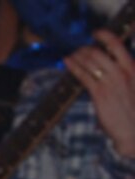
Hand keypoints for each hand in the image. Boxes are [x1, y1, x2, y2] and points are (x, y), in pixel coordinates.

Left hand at [70, 31, 134, 159]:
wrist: (134, 128)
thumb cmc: (133, 108)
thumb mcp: (133, 84)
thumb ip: (124, 73)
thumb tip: (110, 66)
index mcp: (133, 67)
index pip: (118, 44)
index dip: (104, 35)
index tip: (96, 33)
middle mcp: (122, 72)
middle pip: (99, 52)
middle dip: (85, 49)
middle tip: (78, 50)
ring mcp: (110, 82)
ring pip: (89, 62)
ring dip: (78, 56)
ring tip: (71, 55)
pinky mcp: (99, 94)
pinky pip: (83, 76)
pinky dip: (73, 67)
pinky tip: (67, 62)